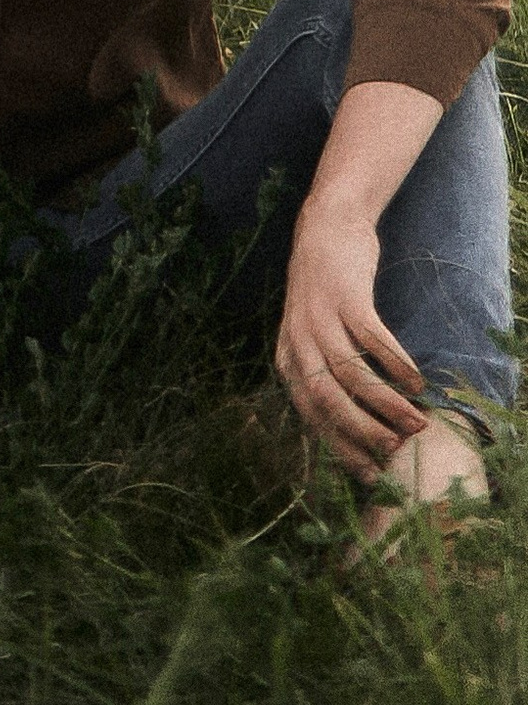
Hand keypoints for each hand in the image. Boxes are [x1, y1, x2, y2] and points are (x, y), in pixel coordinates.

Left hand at [273, 207, 428, 475]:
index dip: (339, 446)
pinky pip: (371, 337)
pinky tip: (415, 380)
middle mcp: (297, 341)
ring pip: (350, 372)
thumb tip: (358, 431)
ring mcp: (319, 317)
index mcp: (287, 358)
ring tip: (416, 421)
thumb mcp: (312, 337)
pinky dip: (394, 362)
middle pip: (326, 398)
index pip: (310, 414)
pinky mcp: (345, 297)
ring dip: (385, 402)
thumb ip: (327, 376)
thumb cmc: (326, 296)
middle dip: (362, 431)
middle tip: (395, 451)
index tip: (369, 474)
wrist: (325, 231)